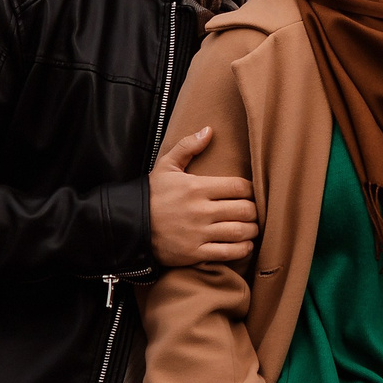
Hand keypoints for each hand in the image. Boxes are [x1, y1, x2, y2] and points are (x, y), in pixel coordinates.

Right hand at [150, 127, 257, 267]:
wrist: (129, 226)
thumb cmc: (151, 195)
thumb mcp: (166, 166)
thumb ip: (188, 147)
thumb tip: (209, 130)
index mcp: (197, 187)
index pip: (239, 186)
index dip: (251, 190)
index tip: (250, 193)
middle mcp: (201, 210)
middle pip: (244, 210)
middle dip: (254, 211)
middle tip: (253, 211)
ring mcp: (198, 233)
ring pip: (240, 232)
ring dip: (252, 230)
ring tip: (251, 228)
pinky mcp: (195, 253)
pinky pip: (228, 252)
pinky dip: (242, 249)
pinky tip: (244, 245)